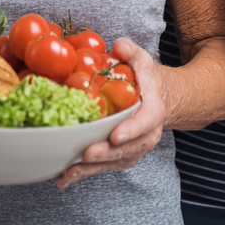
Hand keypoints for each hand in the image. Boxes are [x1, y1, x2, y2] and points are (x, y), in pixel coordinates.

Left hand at [55, 38, 163, 189]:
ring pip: (114, 162)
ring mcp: (134, 148)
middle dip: (106, 153)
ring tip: (69, 172)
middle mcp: (146, 134)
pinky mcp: (121, 156)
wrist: (160, 99)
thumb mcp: (142, 59)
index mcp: (153, 110)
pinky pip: (105, 167)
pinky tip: (64, 178)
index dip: (131, 130)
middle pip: (127, 149)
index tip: (116, 136)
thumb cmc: (147, 79)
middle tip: (87, 154)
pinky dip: (85, 173)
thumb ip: (131, 51)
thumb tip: (119, 46)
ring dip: (91, 169)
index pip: (144, 122)